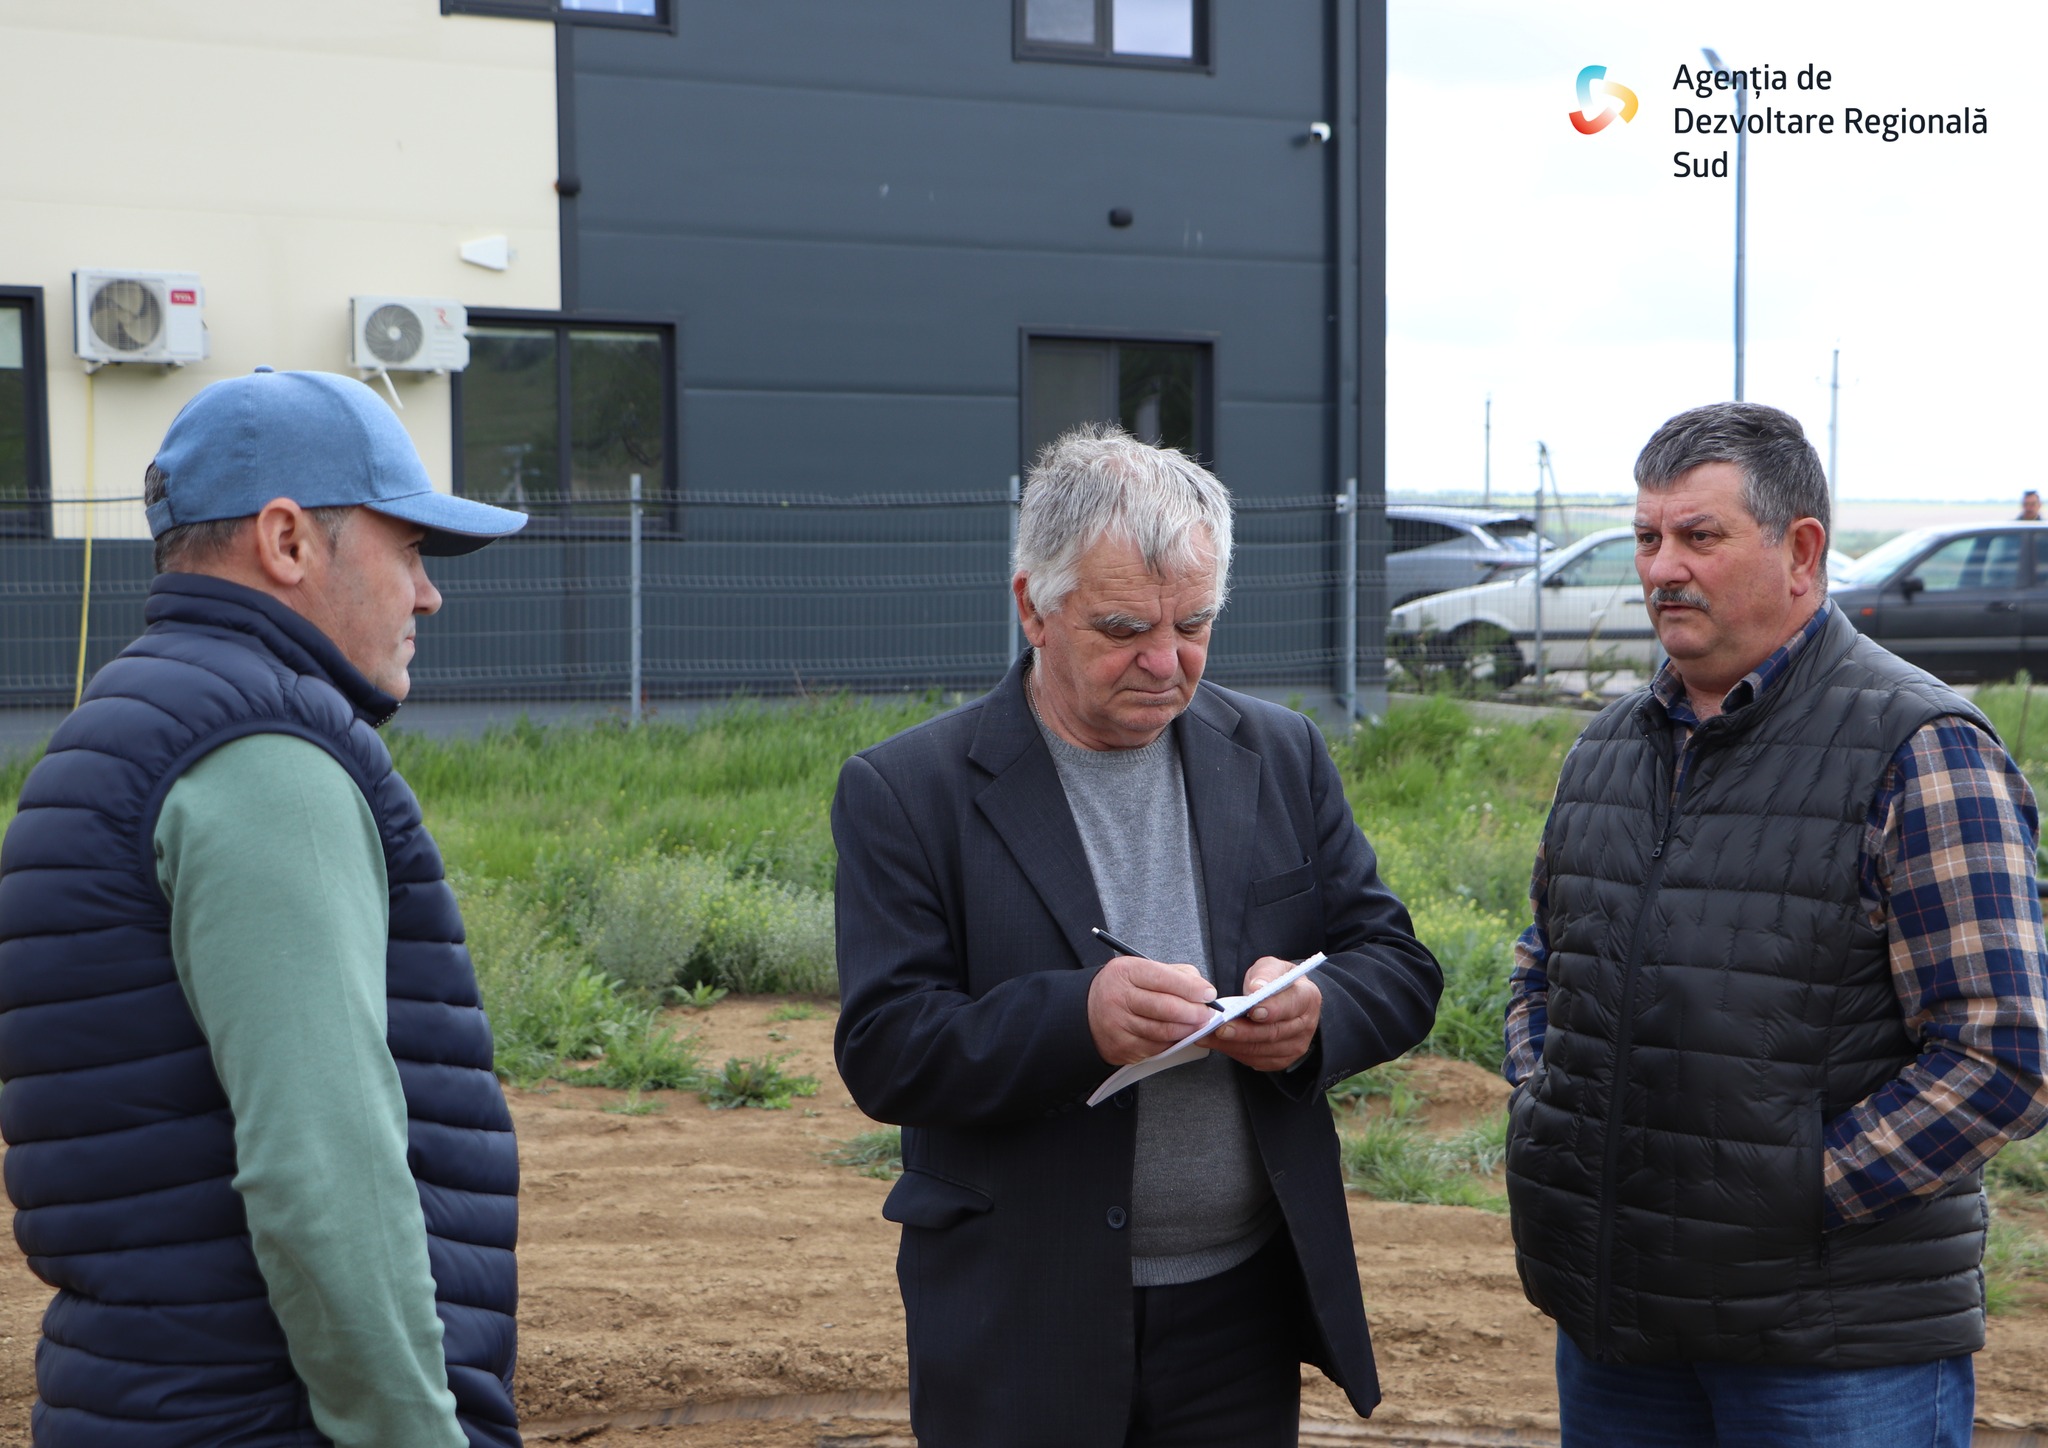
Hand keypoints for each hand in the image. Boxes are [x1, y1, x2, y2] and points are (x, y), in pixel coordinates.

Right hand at [1088, 955, 1218, 1065]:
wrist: (1086, 1012)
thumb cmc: (1121, 988)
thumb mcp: (1140, 969)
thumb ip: (1173, 974)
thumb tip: (1202, 989)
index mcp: (1125, 972)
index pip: (1164, 978)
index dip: (1191, 988)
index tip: (1208, 993)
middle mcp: (1118, 998)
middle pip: (1166, 1008)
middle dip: (1194, 1012)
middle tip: (1207, 1013)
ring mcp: (1118, 1025)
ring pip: (1164, 1031)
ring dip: (1187, 1030)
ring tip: (1197, 1024)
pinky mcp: (1122, 1048)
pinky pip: (1156, 1048)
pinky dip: (1172, 1042)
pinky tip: (1178, 1035)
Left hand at [1209, 955, 1320, 1071]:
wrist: (1284, 999)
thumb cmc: (1277, 982)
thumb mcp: (1272, 967)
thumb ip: (1265, 974)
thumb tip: (1257, 987)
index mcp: (1307, 998)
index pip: (1292, 1005)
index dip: (1272, 1009)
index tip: (1251, 1010)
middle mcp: (1305, 1025)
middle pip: (1273, 1032)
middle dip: (1244, 1031)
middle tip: (1221, 1028)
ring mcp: (1295, 1045)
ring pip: (1262, 1050)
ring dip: (1233, 1044)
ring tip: (1210, 1036)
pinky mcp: (1281, 1059)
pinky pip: (1256, 1060)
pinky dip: (1234, 1052)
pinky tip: (1217, 1044)